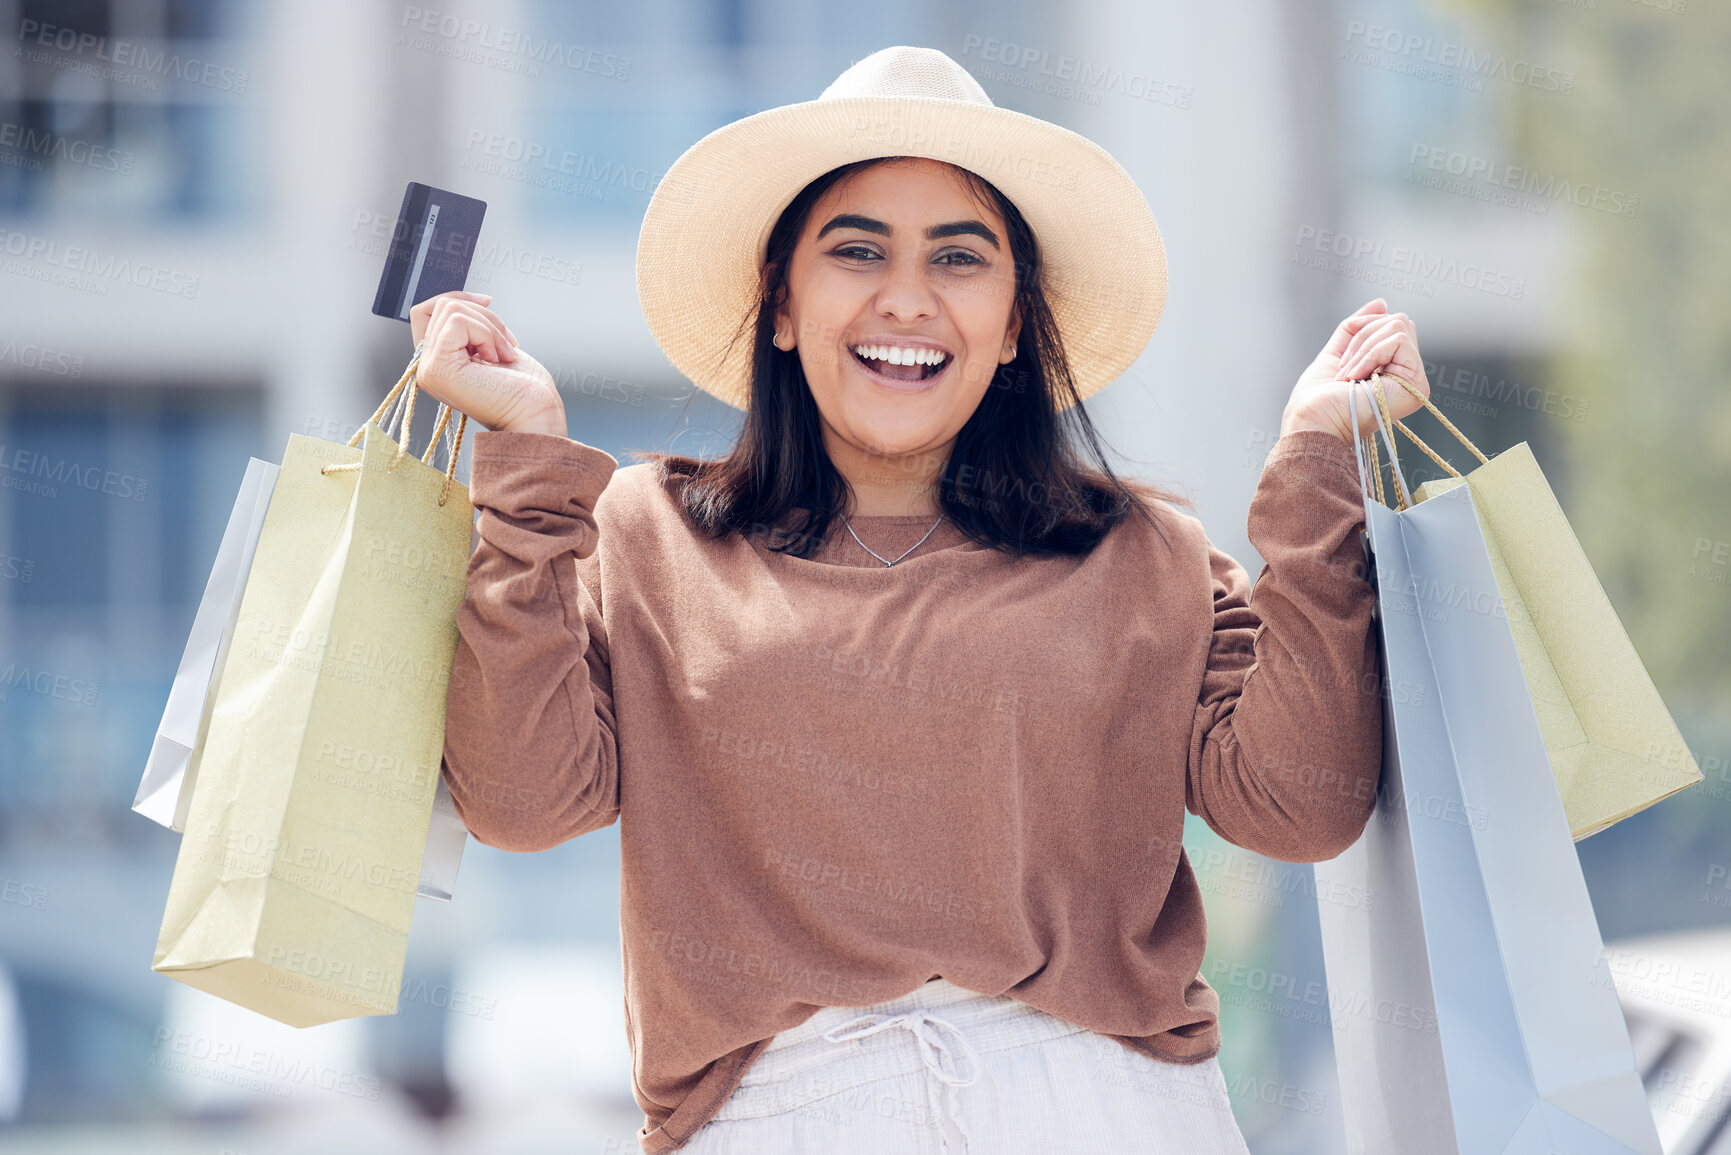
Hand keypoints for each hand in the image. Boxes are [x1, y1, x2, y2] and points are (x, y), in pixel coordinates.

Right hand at [407, 290, 566, 435]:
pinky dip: (487, 334)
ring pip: (451, 309)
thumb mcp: (493, 347)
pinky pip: (459, 321)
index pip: (425, 311)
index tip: (488, 301)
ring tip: (504, 355)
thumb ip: (471, 327)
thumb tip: (472, 298)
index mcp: (437, 362)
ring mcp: (428, 370)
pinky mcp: (438, 369)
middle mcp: (426, 368)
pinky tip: (497, 360)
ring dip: (490, 327)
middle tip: (507, 346)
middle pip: (442, 306)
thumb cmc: (525, 390)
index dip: (456, 297)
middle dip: (485, 316)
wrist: (536, 416)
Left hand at [1282, 298, 1430, 442]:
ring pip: (1398, 326)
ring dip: (1363, 348)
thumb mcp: (1336, 353)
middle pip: (1396, 321)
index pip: (1389, 325)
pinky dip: (1370, 354)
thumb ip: (1356, 329)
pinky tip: (1358, 378)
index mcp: (1389, 367)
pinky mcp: (1417, 383)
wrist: (1313, 423)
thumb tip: (1381, 302)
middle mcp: (1406, 374)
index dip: (1362, 328)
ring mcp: (1414, 379)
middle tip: (1345, 369)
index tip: (1342, 358)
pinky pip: (1398, 340)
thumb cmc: (1317, 399)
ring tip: (1349, 376)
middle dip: (1362, 337)